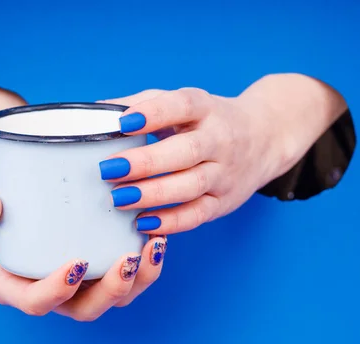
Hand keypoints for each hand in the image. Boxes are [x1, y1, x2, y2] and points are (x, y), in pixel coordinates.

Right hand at [0, 182, 166, 320]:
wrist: (11, 197)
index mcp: (15, 285)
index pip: (36, 303)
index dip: (57, 291)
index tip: (77, 263)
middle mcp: (52, 291)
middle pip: (86, 308)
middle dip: (112, 290)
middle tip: (128, 260)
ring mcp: (80, 283)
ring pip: (115, 296)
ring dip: (139, 277)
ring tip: (155, 245)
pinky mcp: (100, 266)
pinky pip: (128, 274)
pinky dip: (146, 260)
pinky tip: (158, 233)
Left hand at [99, 73, 346, 233]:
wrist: (264, 138)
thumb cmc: (208, 120)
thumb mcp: (185, 103)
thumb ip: (143, 104)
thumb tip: (96, 113)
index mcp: (206, 108)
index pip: (182, 106)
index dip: (153, 113)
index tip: (123, 123)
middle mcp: (220, 140)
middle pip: (187, 151)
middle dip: (146, 162)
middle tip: (109, 170)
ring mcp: (225, 173)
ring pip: (191, 186)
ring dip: (153, 194)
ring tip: (119, 199)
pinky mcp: (224, 201)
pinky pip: (197, 214)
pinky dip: (171, 222)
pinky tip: (142, 223)